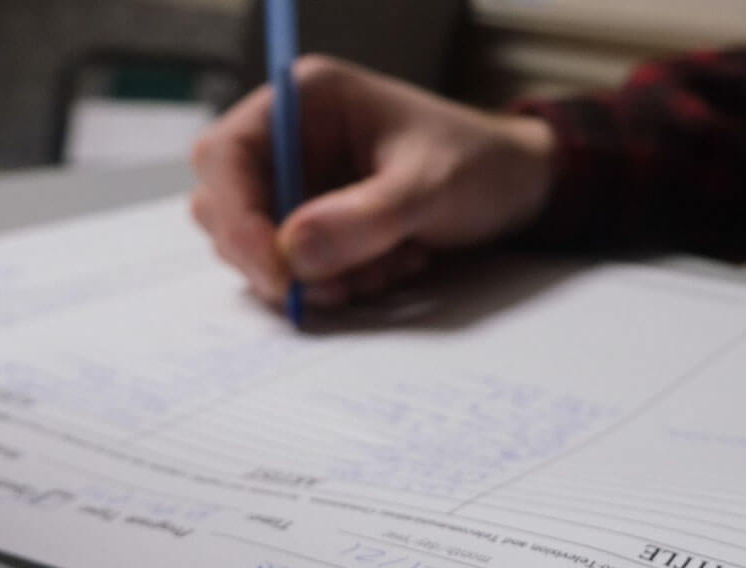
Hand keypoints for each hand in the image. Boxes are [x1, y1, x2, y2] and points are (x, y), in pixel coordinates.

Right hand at [190, 55, 555, 307]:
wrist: (520, 189)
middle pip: (229, 208)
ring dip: (322, 276)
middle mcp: (293, 140)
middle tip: (339, 287)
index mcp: (306, 102)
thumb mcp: (430, 188)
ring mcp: (305, 186)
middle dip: (279, 258)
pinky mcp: (323, 225)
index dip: (237, 218)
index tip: (276, 272)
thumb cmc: (479, 165)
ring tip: (392, 265)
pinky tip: (397, 265)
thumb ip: (365, 219)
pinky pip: (304, 270)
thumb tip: (293, 254)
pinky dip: (344, 283)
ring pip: (265, 248)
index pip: (226, 156)